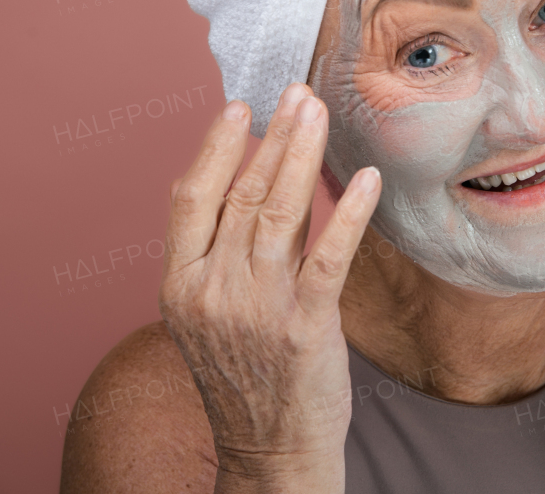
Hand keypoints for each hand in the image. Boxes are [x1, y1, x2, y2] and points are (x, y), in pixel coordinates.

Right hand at [158, 84, 380, 490]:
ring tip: (318, 112)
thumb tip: (261, 179)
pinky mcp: (305, 327)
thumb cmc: (244, 375)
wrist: (268, 452)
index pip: (191, 198)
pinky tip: (365, 179)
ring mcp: (257, 309)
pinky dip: (348, 214)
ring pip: (280, 213)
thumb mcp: (212, 313)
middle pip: (242, 194)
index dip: (215, 147)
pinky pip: (329, 257)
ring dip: (302, 154)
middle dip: (273, 136)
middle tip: (298, 92)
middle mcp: (212, 290)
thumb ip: (231, 251)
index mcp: (179, 284)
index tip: (239, 107)